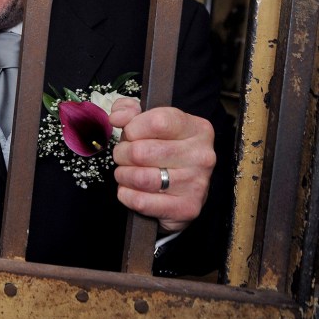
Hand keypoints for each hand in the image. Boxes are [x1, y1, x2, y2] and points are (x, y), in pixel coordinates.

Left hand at [109, 98, 214, 232]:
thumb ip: (129, 110)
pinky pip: (141, 201)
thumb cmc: (162, 150)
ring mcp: (197, 184)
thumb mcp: (147, 122)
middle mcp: (202, 156)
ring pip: (140, 178)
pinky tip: (131, 189)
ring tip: (126, 172)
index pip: (157, 122)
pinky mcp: (187, 208)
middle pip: (141, 152)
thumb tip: (117, 117)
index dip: (133, 128)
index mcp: (197, 128)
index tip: (131, 134)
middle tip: (125, 156)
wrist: (181, 189)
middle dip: (122, 154)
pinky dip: (127, 195)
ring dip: (123, 175)